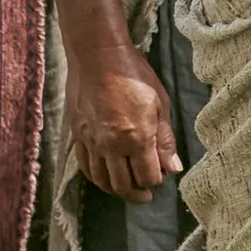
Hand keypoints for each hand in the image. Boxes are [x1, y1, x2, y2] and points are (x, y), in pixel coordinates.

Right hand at [71, 43, 181, 200]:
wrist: (98, 55)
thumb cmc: (133, 75)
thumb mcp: (160, 104)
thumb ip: (165, 140)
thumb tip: (172, 168)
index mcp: (137, 138)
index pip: (148, 177)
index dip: (156, 182)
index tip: (161, 176)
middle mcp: (112, 145)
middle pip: (123, 185)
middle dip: (137, 194)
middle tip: (145, 194)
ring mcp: (92, 142)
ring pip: (102, 180)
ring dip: (116, 190)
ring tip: (127, 189)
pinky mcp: (78, 135)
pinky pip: (86, 166)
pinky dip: (97, 177)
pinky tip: (105, 176)